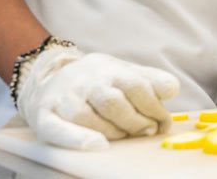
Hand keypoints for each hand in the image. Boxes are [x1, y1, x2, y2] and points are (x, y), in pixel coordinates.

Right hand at [15, 47, 178, 149]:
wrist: (48, 76)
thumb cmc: (96, 80)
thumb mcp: (123, 72)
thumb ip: (150, 80)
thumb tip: (172, 89)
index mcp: (108, 69)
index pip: (135, 85)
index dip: (153, 106)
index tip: (163, 123)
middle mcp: (84, 81)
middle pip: (112, 102)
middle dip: (135, 121)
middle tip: (147, 131)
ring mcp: (63, 98)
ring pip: (87, 117)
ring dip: (112, 132)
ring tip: (124, 136)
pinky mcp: (44, 116)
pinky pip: (58, 130)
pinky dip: (78, 139)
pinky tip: (98, 146)